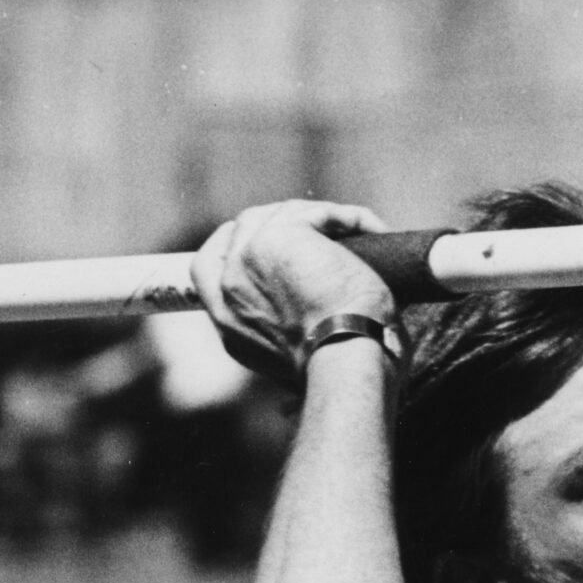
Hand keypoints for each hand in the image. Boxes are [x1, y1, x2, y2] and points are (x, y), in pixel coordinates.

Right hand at [191, 200, 394, 376]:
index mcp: (228, 324)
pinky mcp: (280, 234)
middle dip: (283, 222)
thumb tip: (313, 322)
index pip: (209, 268)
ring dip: (319, 220)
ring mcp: (247, 258)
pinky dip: (350, 218)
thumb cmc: (338, 370)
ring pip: (280, 214)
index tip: (269, 242)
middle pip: (243, 228)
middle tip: (326, 231)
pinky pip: (319, 212)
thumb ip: (284, 334)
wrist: (347, 361)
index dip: (237, 246)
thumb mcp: (294, 360)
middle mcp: (228, 289)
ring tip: (358, 237)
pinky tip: (373, 231)